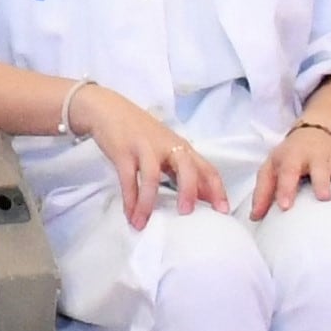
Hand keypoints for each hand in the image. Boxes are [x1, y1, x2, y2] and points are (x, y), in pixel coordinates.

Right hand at [67, 84, 225, 227]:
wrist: (107, 109)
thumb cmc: (139, 131)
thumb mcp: (165, 147)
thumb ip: (181, 169)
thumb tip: (200, 196)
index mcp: (181, 147)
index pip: (206, 168)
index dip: (217, 189)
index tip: (223, 211)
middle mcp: (167, 146)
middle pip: (186, 169)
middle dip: (189, 192)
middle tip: (186, 214)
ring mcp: (144, 148)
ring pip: (152, 177)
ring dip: (149, 202)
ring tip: (144, 222)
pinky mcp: (122, 151)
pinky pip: (128, 179)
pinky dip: (129, 199)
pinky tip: (130, 214)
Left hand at [253, 120, 330, 216]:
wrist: (314, 133)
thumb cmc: (289, 157)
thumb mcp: (271, 168)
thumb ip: (263, 192)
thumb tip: (254, 218)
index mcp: (293, 156)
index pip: (287, 172)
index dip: (285, 188)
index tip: (285, 207)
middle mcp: (317, 156)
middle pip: (320, 168)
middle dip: (322, 181)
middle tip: (324, 198)